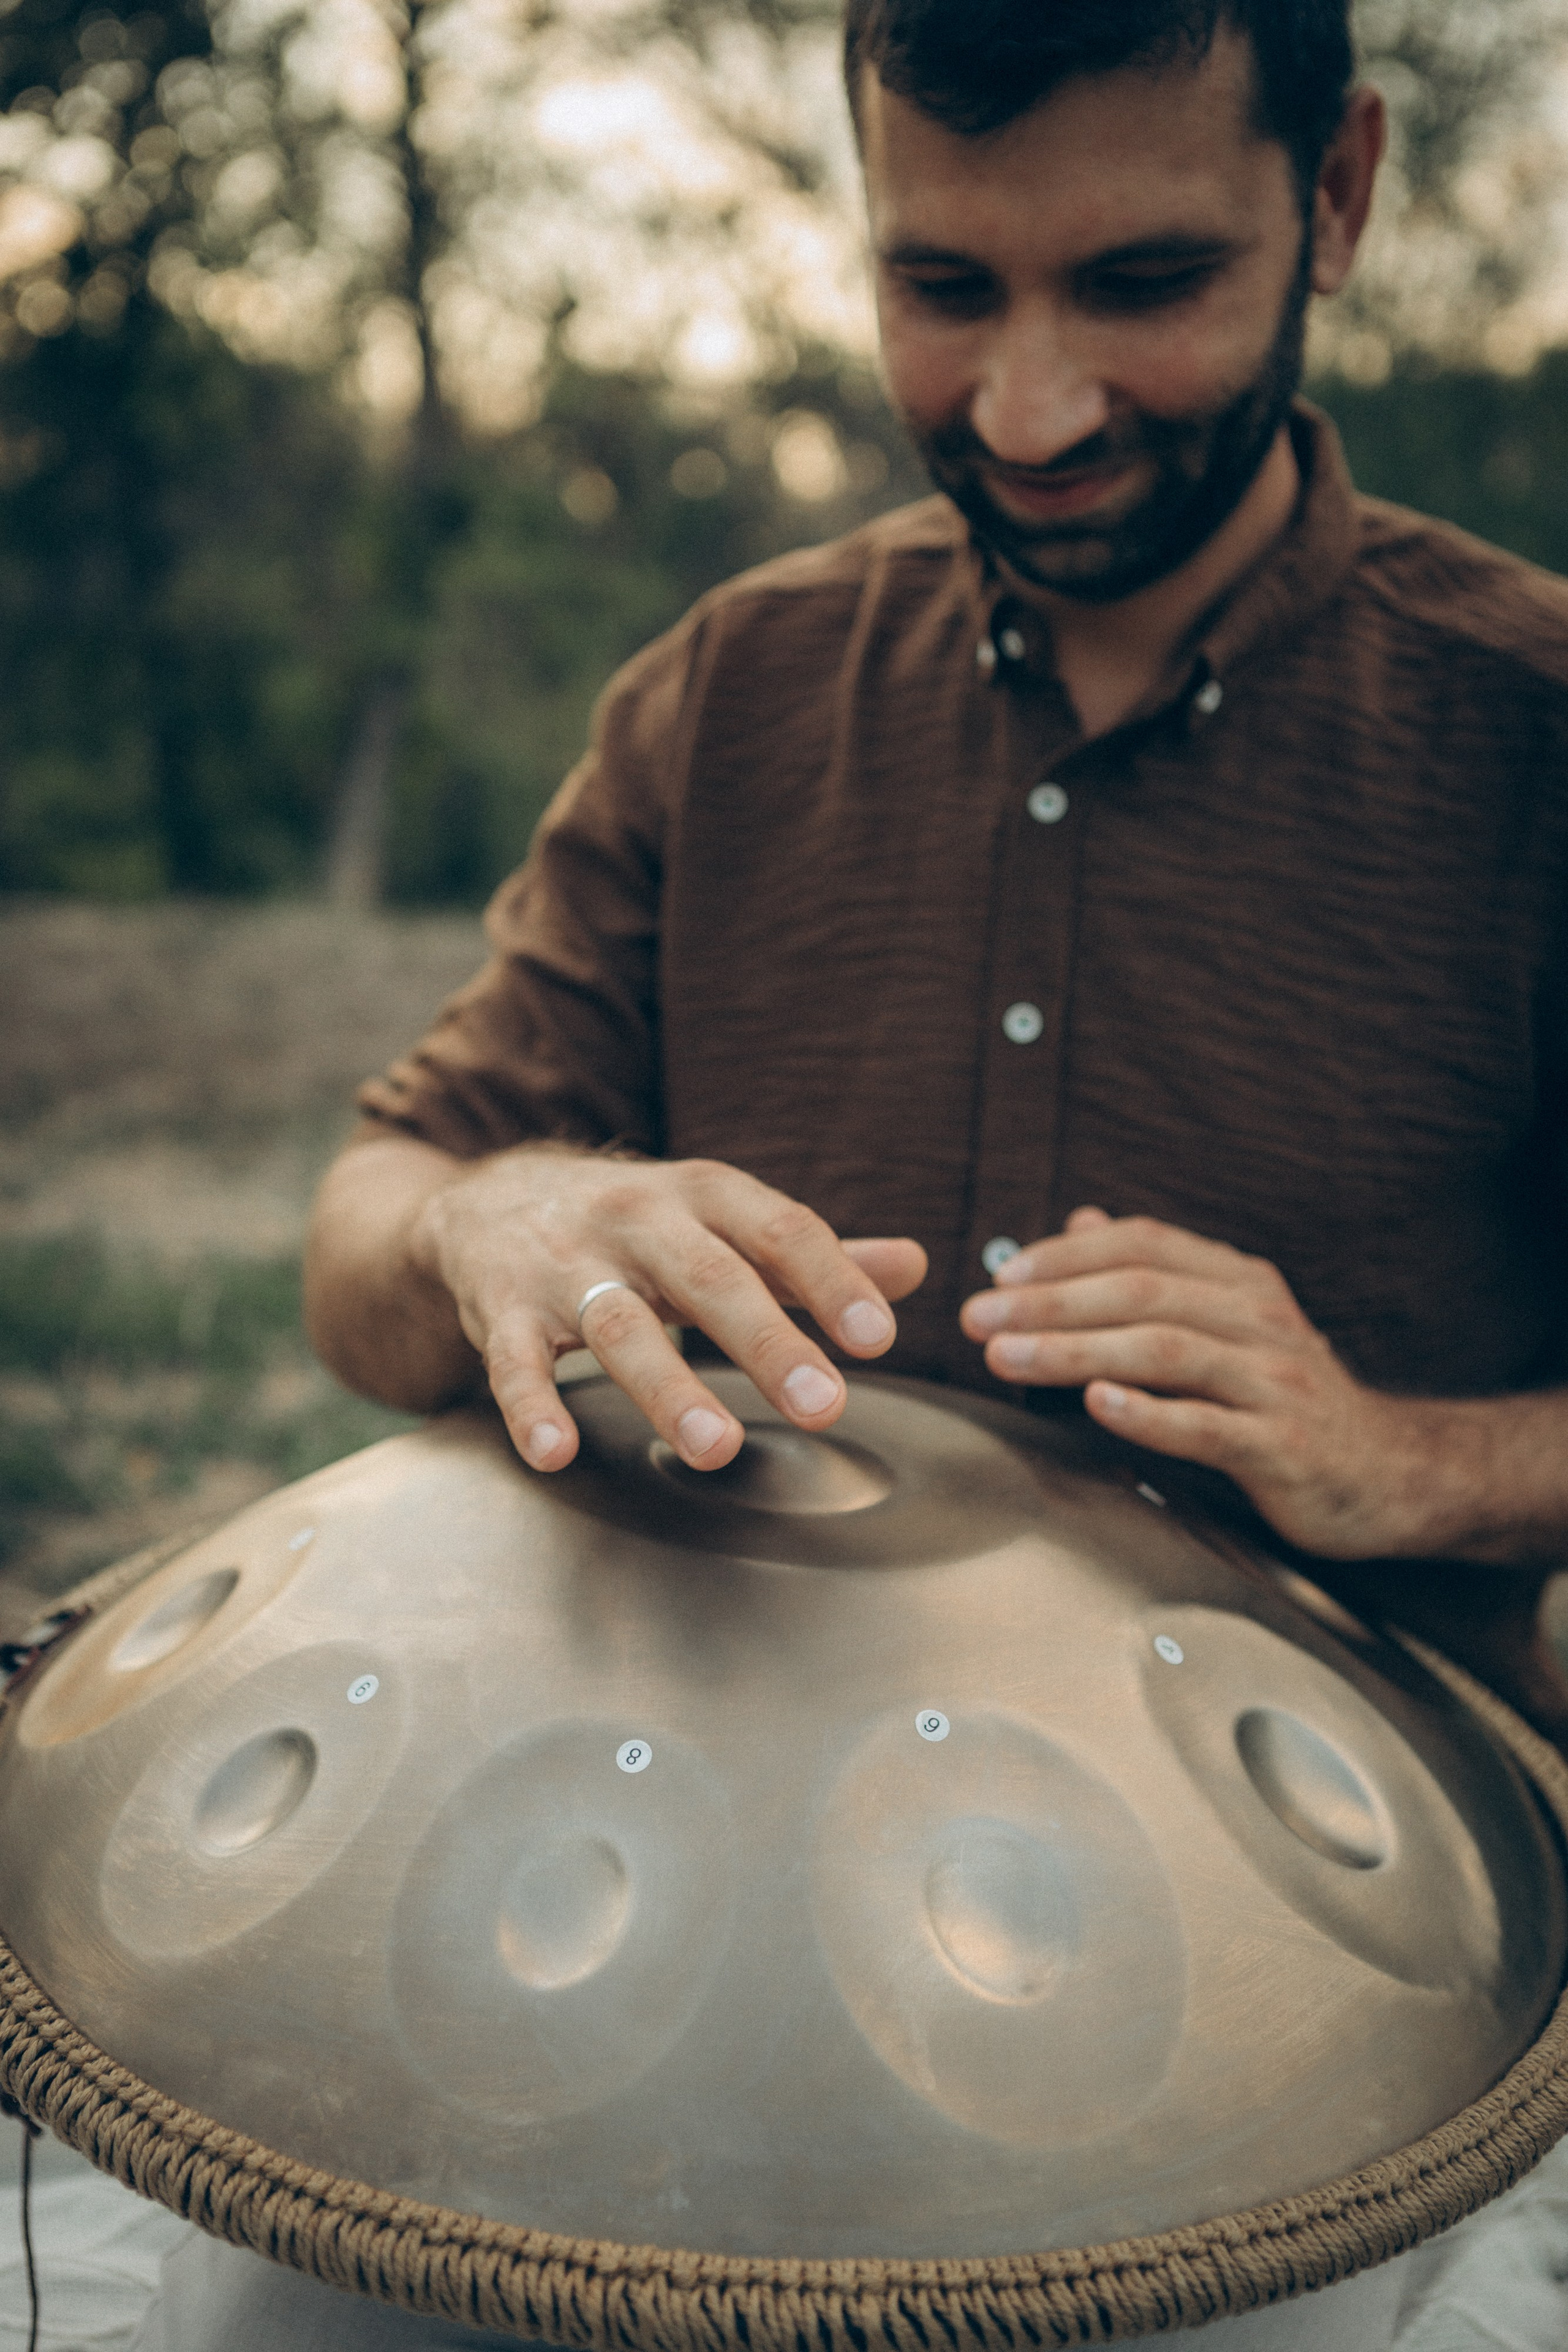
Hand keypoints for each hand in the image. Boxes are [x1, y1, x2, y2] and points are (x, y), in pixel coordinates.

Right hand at [412, 1147, 926, 1477]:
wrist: (488, 1199)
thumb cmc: (633, 1223)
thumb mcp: (719, 1220)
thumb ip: (809, 1253)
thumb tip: (915, 1268)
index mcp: (699, 1194)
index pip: (777, 1228)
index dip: (831, 1278)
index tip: (878, 1336)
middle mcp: (633, 1220)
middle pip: (708, 1279)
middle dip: (767, 1342)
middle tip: (824, 1405)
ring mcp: (564, 1267)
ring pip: (619, 1325)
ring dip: (666, 1386)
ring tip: (715, 1447)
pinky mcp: (504, 1312)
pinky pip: (515, 1362)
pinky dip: (530, 1406)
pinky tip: (555, 1450)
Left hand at [959, 1206, 1447, 1558]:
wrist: (1389, 1473)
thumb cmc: (1287, 1398)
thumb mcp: (1228, 1322)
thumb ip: (1156, 1273)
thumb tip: (1079, 1220)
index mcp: (1240, 1282)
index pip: (1145, 1245)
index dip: (1067, 1255)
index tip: (1001, 1275)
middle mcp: (1260, 1320)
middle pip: (1143, 1293)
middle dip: (1051, 1303)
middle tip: (979, 1318)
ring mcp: (1276, 1382)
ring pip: (1165, 1351)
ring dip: (1076, 1352)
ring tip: (1008, 1358)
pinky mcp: (1284, 1447)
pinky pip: (1207, 1425)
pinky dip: (1148, 1412)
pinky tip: (1096, 1405)